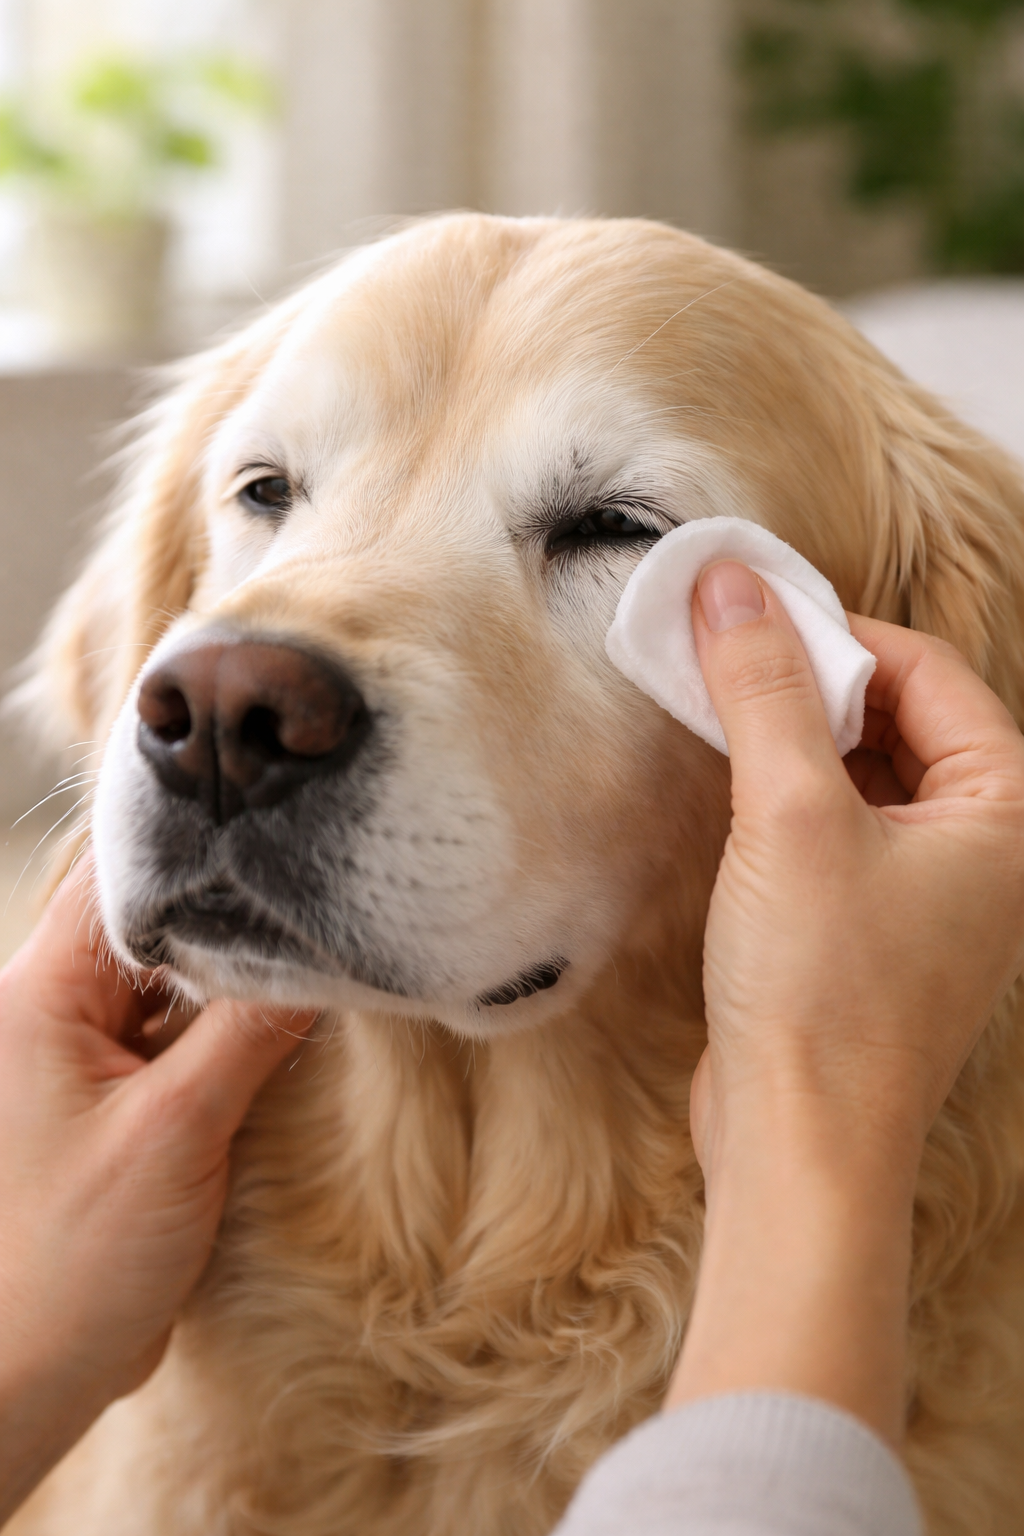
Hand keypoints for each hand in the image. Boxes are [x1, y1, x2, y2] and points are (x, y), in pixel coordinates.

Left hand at [0, 854, 316, 1522]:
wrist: (19, 1377)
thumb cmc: (72, 1261)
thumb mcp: (176, 1132)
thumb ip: (248, 1032)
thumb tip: (322, 956)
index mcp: (35, 995)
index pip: (119, 882)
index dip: (200, 857)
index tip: (283, 847)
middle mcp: (45, 1010)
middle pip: (149, 926)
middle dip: (231, 924)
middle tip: (315, 914)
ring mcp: (73, 1055)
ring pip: (163, 979)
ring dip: (229, 981)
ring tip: (307, 966)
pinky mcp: (102, 1098)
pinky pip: (166, 1034)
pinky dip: (218, 1030)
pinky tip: (273, 1032)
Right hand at [666, 560, 1023, 1439]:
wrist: (798, 1149)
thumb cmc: (824, 995)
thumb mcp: (791, 818)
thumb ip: (765, 692)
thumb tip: (732, 584)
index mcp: (1005, 816)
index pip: (930, 673)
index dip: (839, 633)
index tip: (751, 614)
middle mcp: (982, 853)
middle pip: (899, 719)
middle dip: (812, 685)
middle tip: (725, 658)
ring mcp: (928, 896)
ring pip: (863, 775)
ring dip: (792, 740)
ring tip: (716, 714)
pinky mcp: (870, 931)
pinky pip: (836, 830)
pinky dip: (786, 798)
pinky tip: (729, 790)